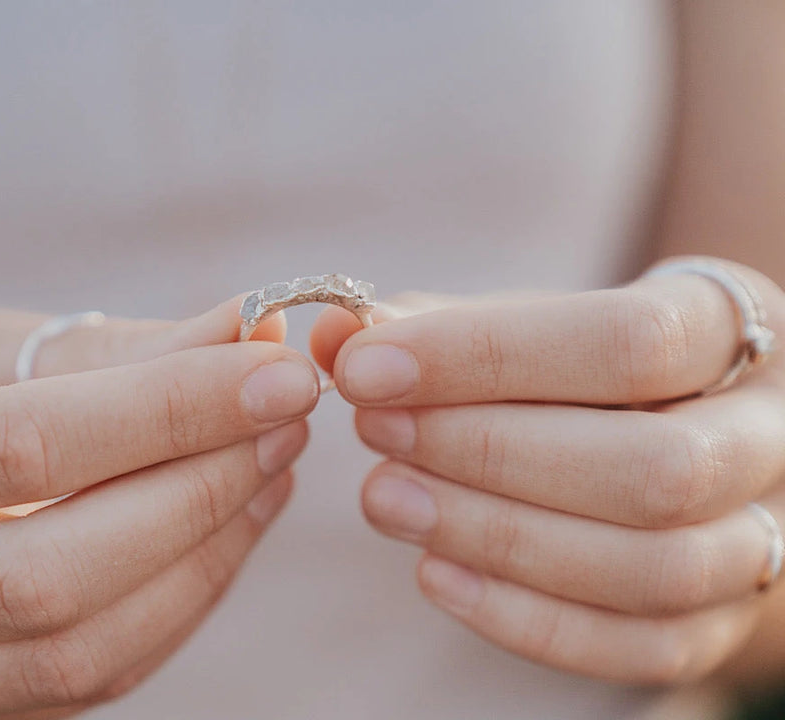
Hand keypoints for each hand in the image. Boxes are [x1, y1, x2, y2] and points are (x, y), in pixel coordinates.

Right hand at [0, 298, 318, 717]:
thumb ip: (114, 351)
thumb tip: (252, 330)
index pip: (19, 446)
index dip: (168, 411)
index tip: (278, 372)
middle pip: (47, 576)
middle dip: (196, 495)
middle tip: (284, 423)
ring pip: (77, 652)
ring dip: (206, 557)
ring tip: (270, 468)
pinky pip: (90, 681)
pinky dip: (181, 603)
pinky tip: (227, 528)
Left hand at [311, 259, 784, 683]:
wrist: (659, 436)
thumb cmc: (574, 371)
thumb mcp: (517, 325)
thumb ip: (433, 327)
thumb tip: (335, 334)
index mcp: (729, 327)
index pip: (629, 341)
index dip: (484, 355)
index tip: (365, 366)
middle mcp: (762, 436)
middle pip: (651, 467)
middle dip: (489, 453)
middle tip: (374, 430)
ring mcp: (755, 539)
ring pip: (652, 564)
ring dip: (497, 536)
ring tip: (383, 498)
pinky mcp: (715, 623)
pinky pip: (640, 647)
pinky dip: (528, 620)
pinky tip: (433, 573)